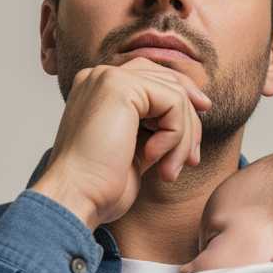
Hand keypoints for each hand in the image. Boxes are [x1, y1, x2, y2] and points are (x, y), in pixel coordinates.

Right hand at [31, 58, 211, 228]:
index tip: (197, 136)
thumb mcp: (136, 148)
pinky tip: (154, 158)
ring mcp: (109, 78)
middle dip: (190, 124)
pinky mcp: (120, 86)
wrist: (75, 197)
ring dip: (183, 138)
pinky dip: (175, 136)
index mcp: (101, 89)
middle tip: (192, 160)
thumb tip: (192, 117)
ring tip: (169, 170)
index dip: (184, 102)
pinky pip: (174, 103)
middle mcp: (102, 76)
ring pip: (176, 95)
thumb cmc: (101, 184)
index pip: (155, 79)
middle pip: (170, 82)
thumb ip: (155, 127)